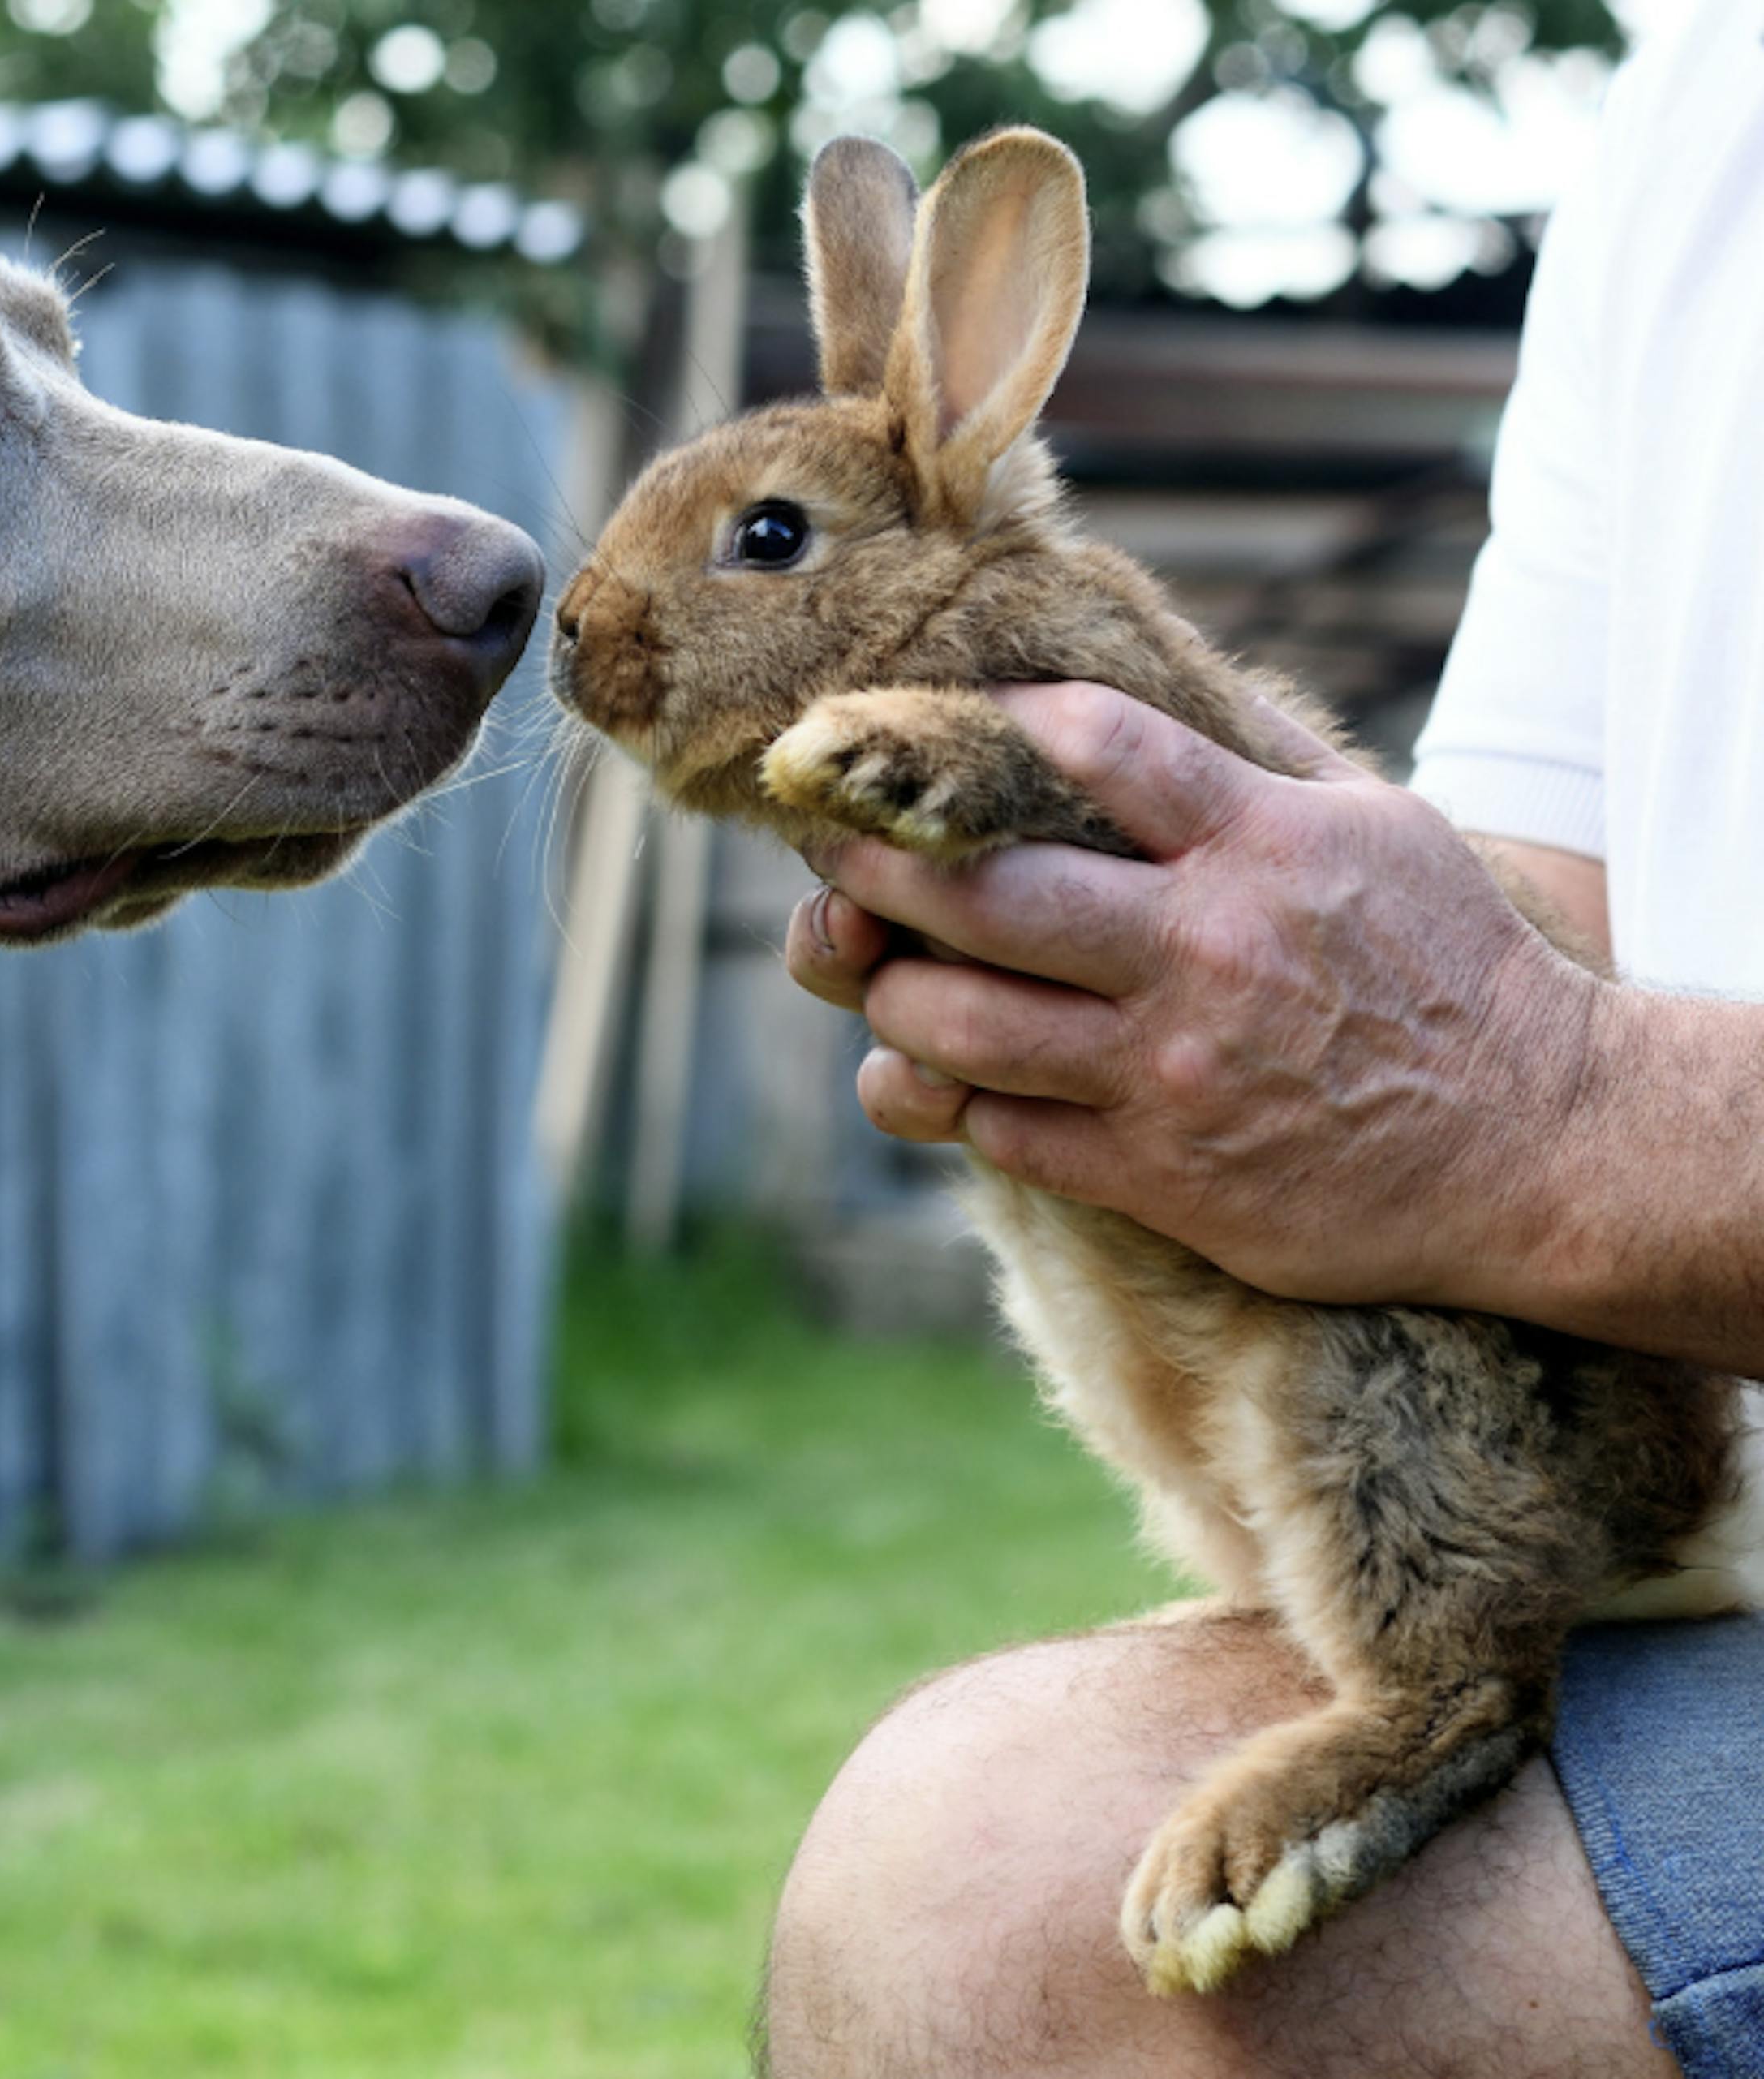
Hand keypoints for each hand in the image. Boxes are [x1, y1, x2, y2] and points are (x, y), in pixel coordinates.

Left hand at [782, 682, 1609, 1310]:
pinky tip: (942, 1071)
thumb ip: (1259, 752)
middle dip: (872, 860)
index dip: (990, 721)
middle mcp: (1200, 951)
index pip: (1094, 745)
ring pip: (955, 1024)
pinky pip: (999, 1130)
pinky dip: (950, 1096)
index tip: (919, 718)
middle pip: (977, 894)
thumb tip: (1160, 670)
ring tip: (879, 965)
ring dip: (889, 991)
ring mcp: (1169, 1070)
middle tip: (824, 835)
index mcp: (1257, 845)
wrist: (1537, 1143)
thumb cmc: (1451, 967)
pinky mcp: (1160, 1174)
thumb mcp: (1379, 825)